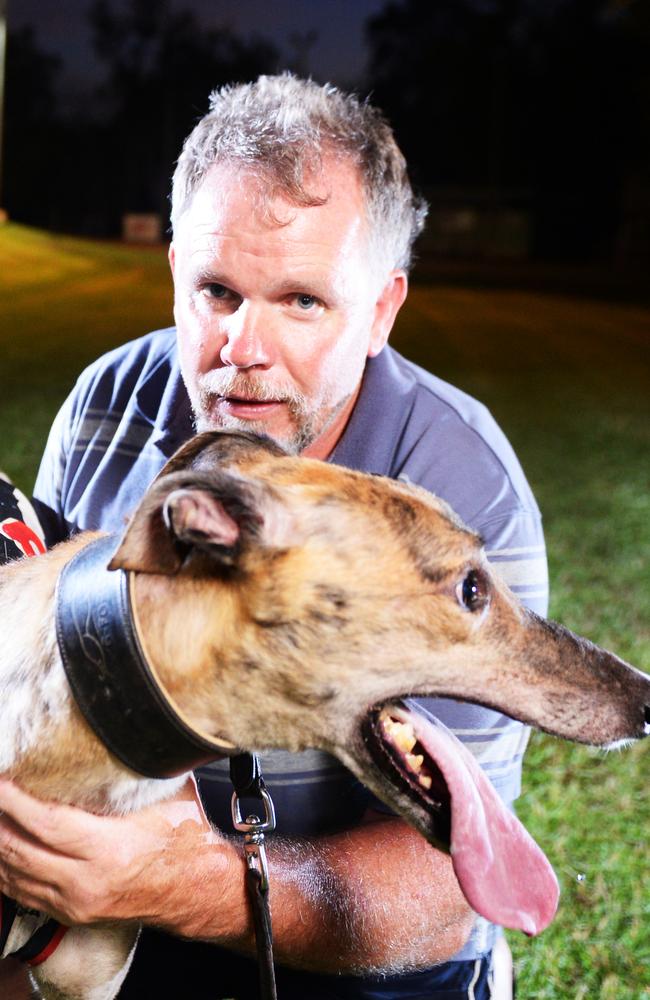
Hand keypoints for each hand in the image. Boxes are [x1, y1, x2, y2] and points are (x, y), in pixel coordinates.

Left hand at [0, 776, 217, 926]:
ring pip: (13, 874)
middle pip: (19, 850)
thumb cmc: (185, 838)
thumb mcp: (165, 796)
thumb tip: (119, 731)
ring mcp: (75, 902)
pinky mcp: (70, 912)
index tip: (1, 778)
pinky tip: (1, 846)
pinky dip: (4, 868)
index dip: (15, 800)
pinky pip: (21, 892)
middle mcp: (85, 881)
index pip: (46, 823)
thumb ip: (135, 769)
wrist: (196, 887)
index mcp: (108, 850)